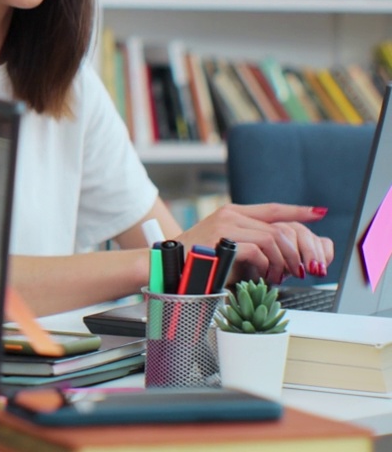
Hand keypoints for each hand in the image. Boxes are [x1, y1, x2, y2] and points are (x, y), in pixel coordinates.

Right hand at [176, 203, 333, 285]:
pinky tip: (263, 276)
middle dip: (301, 250)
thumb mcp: (229, 248)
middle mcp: (231, 215)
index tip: (318, 213)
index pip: (273, 209)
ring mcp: (226, 226)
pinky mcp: (222, 241)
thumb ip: (254, 245)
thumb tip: (287, 254)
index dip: (297, 211)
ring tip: (280, 277)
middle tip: (306, 269)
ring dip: (284, 262)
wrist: (167, 267)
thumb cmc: (197, 262)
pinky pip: (258, 251)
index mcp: (233, 213)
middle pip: (282, 227)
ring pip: (274, 239)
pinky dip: (266, 267)